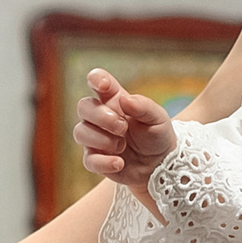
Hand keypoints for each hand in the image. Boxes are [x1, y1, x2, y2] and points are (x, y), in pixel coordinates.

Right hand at [75, 68, 176, 204]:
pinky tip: (119, 163)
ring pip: (80, 132)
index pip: (97, 80)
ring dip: (102, 139)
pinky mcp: (96, 160)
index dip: (95, 79)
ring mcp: (95, 138)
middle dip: (101, 116)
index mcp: (115, 99)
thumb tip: (125, 100)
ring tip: (123, 146)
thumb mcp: (158, 118)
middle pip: (83, 106)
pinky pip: (88, 160)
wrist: (161, 164)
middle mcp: (100, 116)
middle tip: (123, 127)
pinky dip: (103, 162)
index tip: (103, 85)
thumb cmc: (157, 134)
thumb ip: (143, 106)